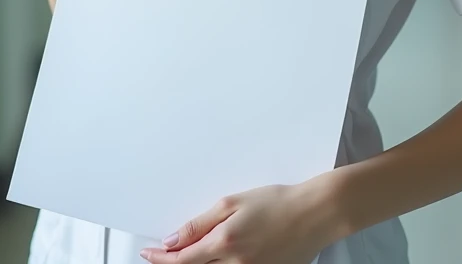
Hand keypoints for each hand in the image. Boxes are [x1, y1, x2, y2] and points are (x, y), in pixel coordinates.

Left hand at [139, 178, 339, 263]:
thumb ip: (200, 223)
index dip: (160, 258)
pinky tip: (212, 260)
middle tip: (160, 255)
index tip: (148, 253)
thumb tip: (173, 239)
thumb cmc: (277, 202)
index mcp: (224, 244)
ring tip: (185, 256)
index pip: (181, 260)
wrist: (313, 214)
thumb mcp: (232, 203)